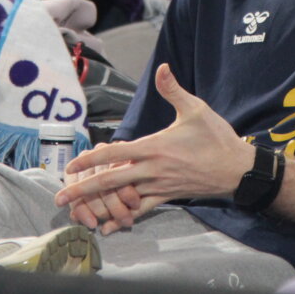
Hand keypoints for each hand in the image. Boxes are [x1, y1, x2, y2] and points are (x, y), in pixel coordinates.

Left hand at [54, 64, 253, 214]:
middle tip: (58, 196)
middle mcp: (152, 170)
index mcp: (155, 147)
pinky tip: (108, 226)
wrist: (236, 169)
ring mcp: (159, 186)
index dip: (90, 159)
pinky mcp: (167, 196)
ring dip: (98, 206)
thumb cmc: (216, 137)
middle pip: (110, 182)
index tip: (70, 164)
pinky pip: (140, 210)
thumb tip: (162, 67)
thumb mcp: (195, 109)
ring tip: (76, 213)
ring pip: (122, 199)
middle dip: (82, 190)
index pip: (115, 154)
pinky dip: (123, 217)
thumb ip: (173, 90)